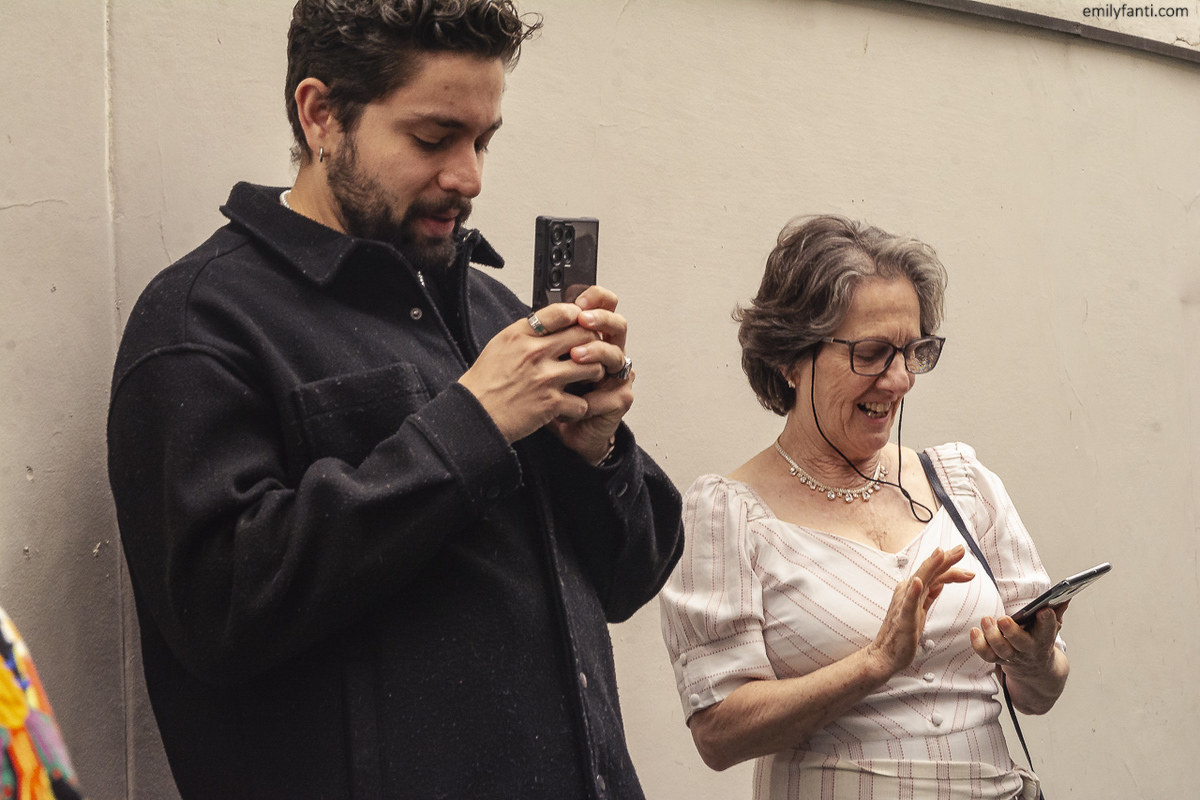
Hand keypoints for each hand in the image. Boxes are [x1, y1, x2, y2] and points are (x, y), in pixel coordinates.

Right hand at [458, 301, 606, 443]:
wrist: (475, 412)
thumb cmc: (486, 381)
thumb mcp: (501, 344)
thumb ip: (527, 332)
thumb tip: (551, 323)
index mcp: (522, 334)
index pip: (562, 312)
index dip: (579, 316)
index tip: (582, 324)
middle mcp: (535, 352)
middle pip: (584, 335)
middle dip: (594, 343)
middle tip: (593, 351)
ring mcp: (545, 378)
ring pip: (592, 367)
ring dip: (594, 374)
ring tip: (587, 378)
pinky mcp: (550, 403)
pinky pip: (582, 402)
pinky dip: (579, 407)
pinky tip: (571, 406)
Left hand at [547, 286, 634, 463]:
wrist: (559, 428)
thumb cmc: (551, 393)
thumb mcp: (542, 360)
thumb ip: (547, 337)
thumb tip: (536, 315)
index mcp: (592, 337)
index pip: (603, 308)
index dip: (597, 300)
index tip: (579, 300)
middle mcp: (608, 352)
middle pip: (617, 325)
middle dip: (601, 319)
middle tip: (583, 320)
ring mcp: (617, 375)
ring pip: (615, 356)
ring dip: (596, 353)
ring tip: (576, 356)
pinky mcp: (619, 400)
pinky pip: (610, 393)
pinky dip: (590, 397)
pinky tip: (574, 401)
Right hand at [865, 546, 973, 677]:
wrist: (885, 655)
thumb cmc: (902, 634)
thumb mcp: (920, 611)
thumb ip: (928, 595)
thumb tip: (940, 582)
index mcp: (913, 591)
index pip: (934, 573)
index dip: (949, 564)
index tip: (962, 554)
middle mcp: (907, 593)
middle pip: (928, 571)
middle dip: (945, 559)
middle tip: (961, 549)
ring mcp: (904, 604)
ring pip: (920, 580)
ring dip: (930, 566)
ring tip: (941, 553)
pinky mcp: (903, 618)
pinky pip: (909, 603)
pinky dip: (914, 591)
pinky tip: (918, 581)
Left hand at [970, 601, 1068, 675]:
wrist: (1036, 669)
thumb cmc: (1041, 639)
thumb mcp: (1052, 626)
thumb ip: (1057, 610)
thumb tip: (1065, 595)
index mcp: (1044, 639)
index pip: (1048, 631)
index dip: (1046, 621)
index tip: (1043, 610)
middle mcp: (1028, 649)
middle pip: (1021, 643)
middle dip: (1012, 631)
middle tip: (1003, 618)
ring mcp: (1012, 656)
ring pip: (1002, 650)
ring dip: (992, 635)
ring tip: (986, 619)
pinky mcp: (998, 659)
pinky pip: (987, 655)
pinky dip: (978, 644)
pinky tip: (974, 631)